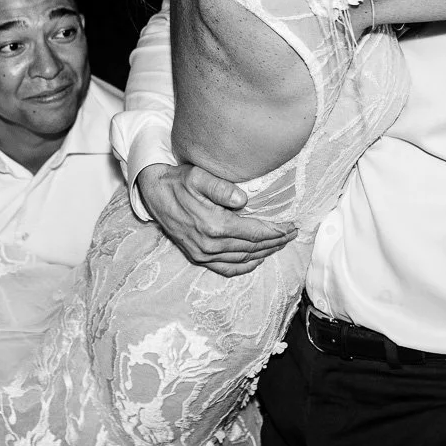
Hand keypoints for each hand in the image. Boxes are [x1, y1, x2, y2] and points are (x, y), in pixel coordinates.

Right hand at [137, 163, 295, 276]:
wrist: (154, 193)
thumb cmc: (178, 181)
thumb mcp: (198, 176)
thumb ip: (221, 188)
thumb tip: (243, 200)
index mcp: (214, 225)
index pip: (255, 232)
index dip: (276, 231)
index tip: (291, 226)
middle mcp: (210, 245)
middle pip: (252, 247)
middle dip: (275, 241)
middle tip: (292, 234)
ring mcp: (203, 254)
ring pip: (243, 259)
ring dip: (264, 253)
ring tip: (279, 244)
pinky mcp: (197, 257)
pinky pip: (226, 268)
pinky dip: (244, 267)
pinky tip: (256, 260)